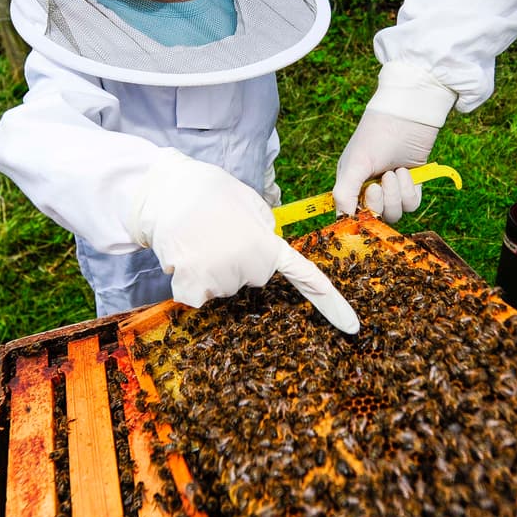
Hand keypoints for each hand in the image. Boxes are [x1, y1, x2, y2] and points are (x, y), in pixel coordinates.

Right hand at [129, 150, 358, 333]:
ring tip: (198, 240)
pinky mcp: (195, 289)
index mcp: (267, 245)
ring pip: (223, 288)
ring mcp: (223, 280)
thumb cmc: (206, 192)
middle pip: (250, 280)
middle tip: (216, 235)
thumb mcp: (250, 203)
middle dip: (236, 261)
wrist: (166, 190)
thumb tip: (261, 246)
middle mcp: (250, 266)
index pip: (303, 275)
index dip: (329, 302)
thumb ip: (264, 230)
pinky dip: (189, 281)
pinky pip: (197, 296)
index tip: (351, 325)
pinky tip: (184, 256)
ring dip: (210, 269)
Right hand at [333, 110, 438, 217]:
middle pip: (375, 217)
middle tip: (377, 184)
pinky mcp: (411, 185)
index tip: (362, 215)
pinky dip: (409, 190)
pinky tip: (406, 172)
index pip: (350, 214)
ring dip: (395, 195)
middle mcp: (370, 188)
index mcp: (351, 183)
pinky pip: (411, 204)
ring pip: (394, 213)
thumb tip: (342, 220)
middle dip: (378, 203)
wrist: (408, 116)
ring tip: (394, 172)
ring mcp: (391, 188)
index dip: (356, 219)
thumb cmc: (377, 134)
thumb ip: (345, 192)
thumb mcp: (356, 164)